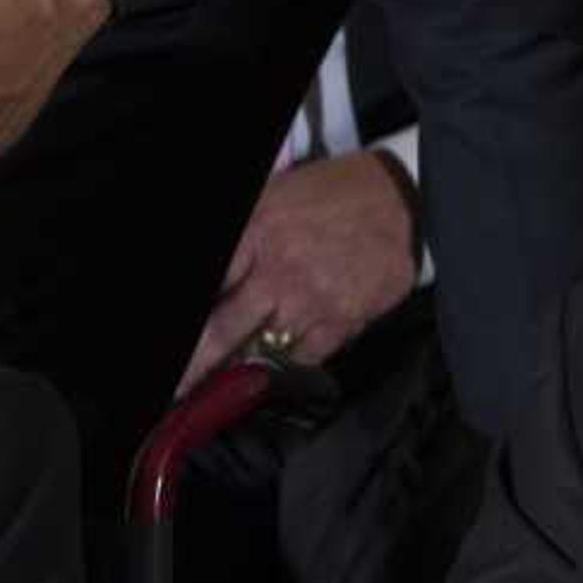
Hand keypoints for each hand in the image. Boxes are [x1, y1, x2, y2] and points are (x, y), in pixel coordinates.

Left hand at [177, 150, 417, 389]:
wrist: (403, 198)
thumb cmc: (332, 194)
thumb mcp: (272, 197)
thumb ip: (241, 240)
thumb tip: (224, 279)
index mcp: (255, 232)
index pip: (212, 287)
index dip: (195, 330)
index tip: (181, 361)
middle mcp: (278, 272)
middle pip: (222, 332)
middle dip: (196, 365)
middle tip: (180, 389)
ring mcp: (311, 302)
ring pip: (260, 353)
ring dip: (240, 367)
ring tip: (227, 379)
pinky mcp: (342, 322)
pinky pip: (302, 359)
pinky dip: (285, 364)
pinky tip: (273, 364)